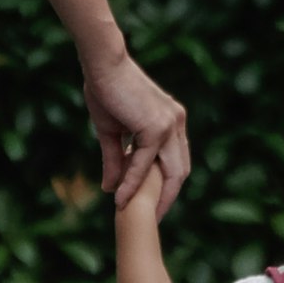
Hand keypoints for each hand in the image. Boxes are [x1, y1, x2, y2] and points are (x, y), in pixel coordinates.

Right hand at [82, 47, 189, 212]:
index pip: (176, 160)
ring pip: (169, 171)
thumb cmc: (106, 91)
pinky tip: (120, 198)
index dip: (167, 183)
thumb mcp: (111, 132)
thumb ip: (116, 160)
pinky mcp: (156, 126)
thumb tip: (110, 189)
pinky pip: (144, 163)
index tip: (155, 202)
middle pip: (181, 170)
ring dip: (155, 197)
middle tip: (156, 218)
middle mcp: (176, 122)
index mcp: (172, 120)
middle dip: (169, 197)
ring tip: (144, 217)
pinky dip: (132, 182)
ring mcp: (170, 124)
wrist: (103, 64)